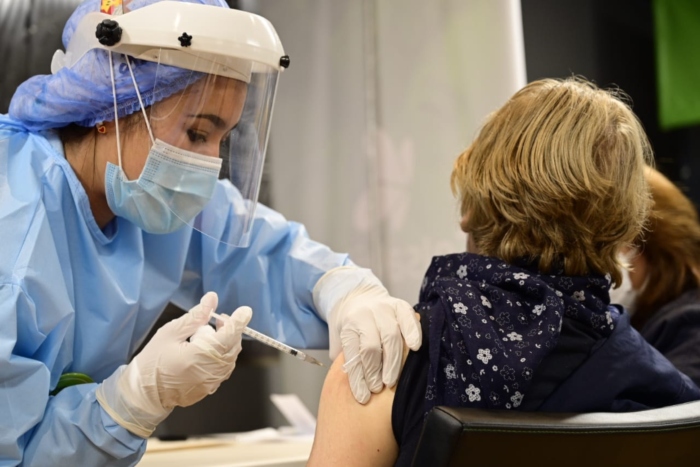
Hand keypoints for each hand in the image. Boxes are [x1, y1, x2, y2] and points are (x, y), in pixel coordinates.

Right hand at [96, 292, 251, 436]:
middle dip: (230, 329)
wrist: (143, 394)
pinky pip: (224, 368)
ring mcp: (212, 382)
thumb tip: (211, 299)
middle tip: (217, 319)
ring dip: (226, 343)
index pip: (229, 335)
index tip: (245, 311)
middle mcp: (211, 371)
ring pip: (231, 357)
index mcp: (200, 356)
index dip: (239, 321)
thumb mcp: (170, 333)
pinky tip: (207, 350)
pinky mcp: (210, 389)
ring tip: (209, 334)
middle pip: (233, 345)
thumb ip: (195, 316)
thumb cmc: (153, 361)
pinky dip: (221, 356)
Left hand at [314, 267, 421, 403]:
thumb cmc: (352, 329)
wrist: (357, 298)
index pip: (352, 354)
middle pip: (371, 347)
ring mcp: (383, 308)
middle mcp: (364, 315)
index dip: (358, 378)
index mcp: (348, 326)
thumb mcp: (341, 344)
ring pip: (390, 336)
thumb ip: (348, 361)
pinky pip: (408, 319)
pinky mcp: (399, 305)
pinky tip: (415, 348)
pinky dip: (413, 333)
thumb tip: (357, 388)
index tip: (363, 397)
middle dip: (375, 371)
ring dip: (393, 361)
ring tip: (391, 380)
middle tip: (378, 388)